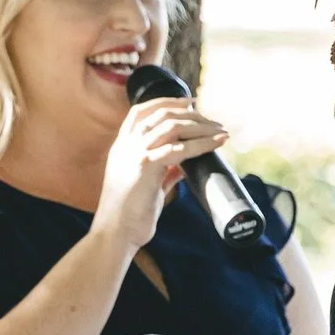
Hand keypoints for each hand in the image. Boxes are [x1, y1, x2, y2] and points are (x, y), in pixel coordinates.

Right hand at [92, 97, 226, 248]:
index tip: (189, 102)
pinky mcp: (145, 166)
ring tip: (219, 131)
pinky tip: (217, 143)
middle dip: (191, 114)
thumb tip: (181, 167)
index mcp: (122, 147)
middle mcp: (126, 145)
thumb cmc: (128, 213)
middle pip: (161, 113)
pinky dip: (202, 144)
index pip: (141, 111)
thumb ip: (161, 173)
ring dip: (200, 126)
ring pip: (171, 125)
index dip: (166, 101)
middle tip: (213, 122)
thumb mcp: (145, 186)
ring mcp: (134, 153)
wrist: (115, 233)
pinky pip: (179, 149)